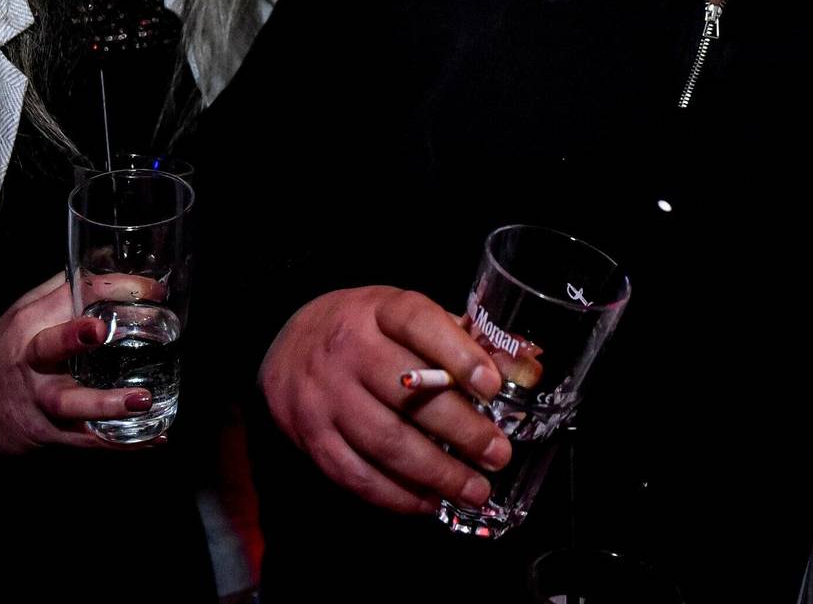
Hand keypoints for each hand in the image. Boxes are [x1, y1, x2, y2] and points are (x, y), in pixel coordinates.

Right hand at [0, 272, 157, 456]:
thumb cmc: (12, 348)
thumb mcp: (29, 310)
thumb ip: (68, 290)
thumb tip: (118, 269)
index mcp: (30, 323)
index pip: (71, 297)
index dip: (111, 290)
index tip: (151, 290)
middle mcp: (30, 361)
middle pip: (47, 348)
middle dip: (72, 338)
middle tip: (103, 332)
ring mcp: (37, 400)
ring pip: (68, 404)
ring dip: (107, 404)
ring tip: (143, 400)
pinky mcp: (47, 433)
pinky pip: (85, 440)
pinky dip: (119, 442)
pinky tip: (154, 438)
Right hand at [261, 286, 511, 513]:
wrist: (285, 347)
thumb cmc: (363, 331)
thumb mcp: (405, 315)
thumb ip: (462, 340)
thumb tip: (526, 368)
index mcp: (378, 310)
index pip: (418, 322)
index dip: (457, 354)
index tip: (493, 386)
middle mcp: (348, 350)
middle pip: (408, 394)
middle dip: (461, 430)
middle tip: (498, 455)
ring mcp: (326, 395)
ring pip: (385, 442)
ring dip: (436, 473)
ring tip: (474, 489)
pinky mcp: (312, 437)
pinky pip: (357, 475)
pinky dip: (397, 495)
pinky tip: (429, 501)